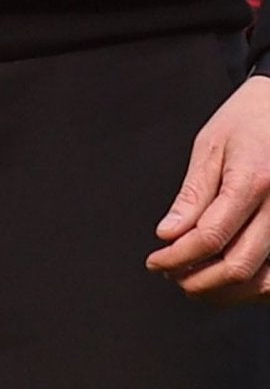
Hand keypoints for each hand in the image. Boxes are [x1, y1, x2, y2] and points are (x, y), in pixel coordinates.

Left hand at [147, 74, 269, 301]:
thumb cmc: (246, 122)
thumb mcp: (209, 148)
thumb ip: (192, 196)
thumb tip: (168, 234)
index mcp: (253, 182)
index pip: (211, 236)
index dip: (177, 256)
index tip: (155, 261)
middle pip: (239, 266)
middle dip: (198, 280)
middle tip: (169, 275)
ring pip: (264, 280)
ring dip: (225, 291)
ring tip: (191, 281)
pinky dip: (251, 286)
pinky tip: (224, 280)